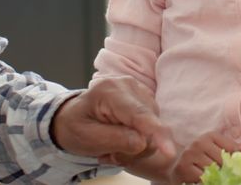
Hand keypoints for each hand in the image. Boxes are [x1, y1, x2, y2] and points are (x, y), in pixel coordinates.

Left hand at [50, 76, 176, 163]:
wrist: (72, 118)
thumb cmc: (75, 127)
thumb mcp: (87, 138)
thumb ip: (115, 139)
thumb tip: (143, 142)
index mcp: (109, 91)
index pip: (139, 114)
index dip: (156, 132)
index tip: (169, 151)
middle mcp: (128, 85)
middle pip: (150, 124)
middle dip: (136, 147)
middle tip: (111, 155)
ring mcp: (139, 91)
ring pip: (154, 128)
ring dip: (137, 146)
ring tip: (113, 147)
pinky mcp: (145, 99)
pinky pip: (153, 126)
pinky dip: (139, 140)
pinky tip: (122, 140)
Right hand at [170, 131, 240, 184]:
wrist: (175, 166)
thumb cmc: (200, 158)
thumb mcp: (215, 150)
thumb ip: (231, 149)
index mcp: (210, 136)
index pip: (232, 148)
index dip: (240, 160)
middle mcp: (199, 142)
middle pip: (223, 161)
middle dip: (228, 171)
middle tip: (232, 178)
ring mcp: (189, 155)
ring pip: (212, 171)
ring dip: (218, 178)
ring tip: (219, 179)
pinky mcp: (182, 169)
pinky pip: (201, 179)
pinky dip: (207, 182)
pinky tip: (208, 181)